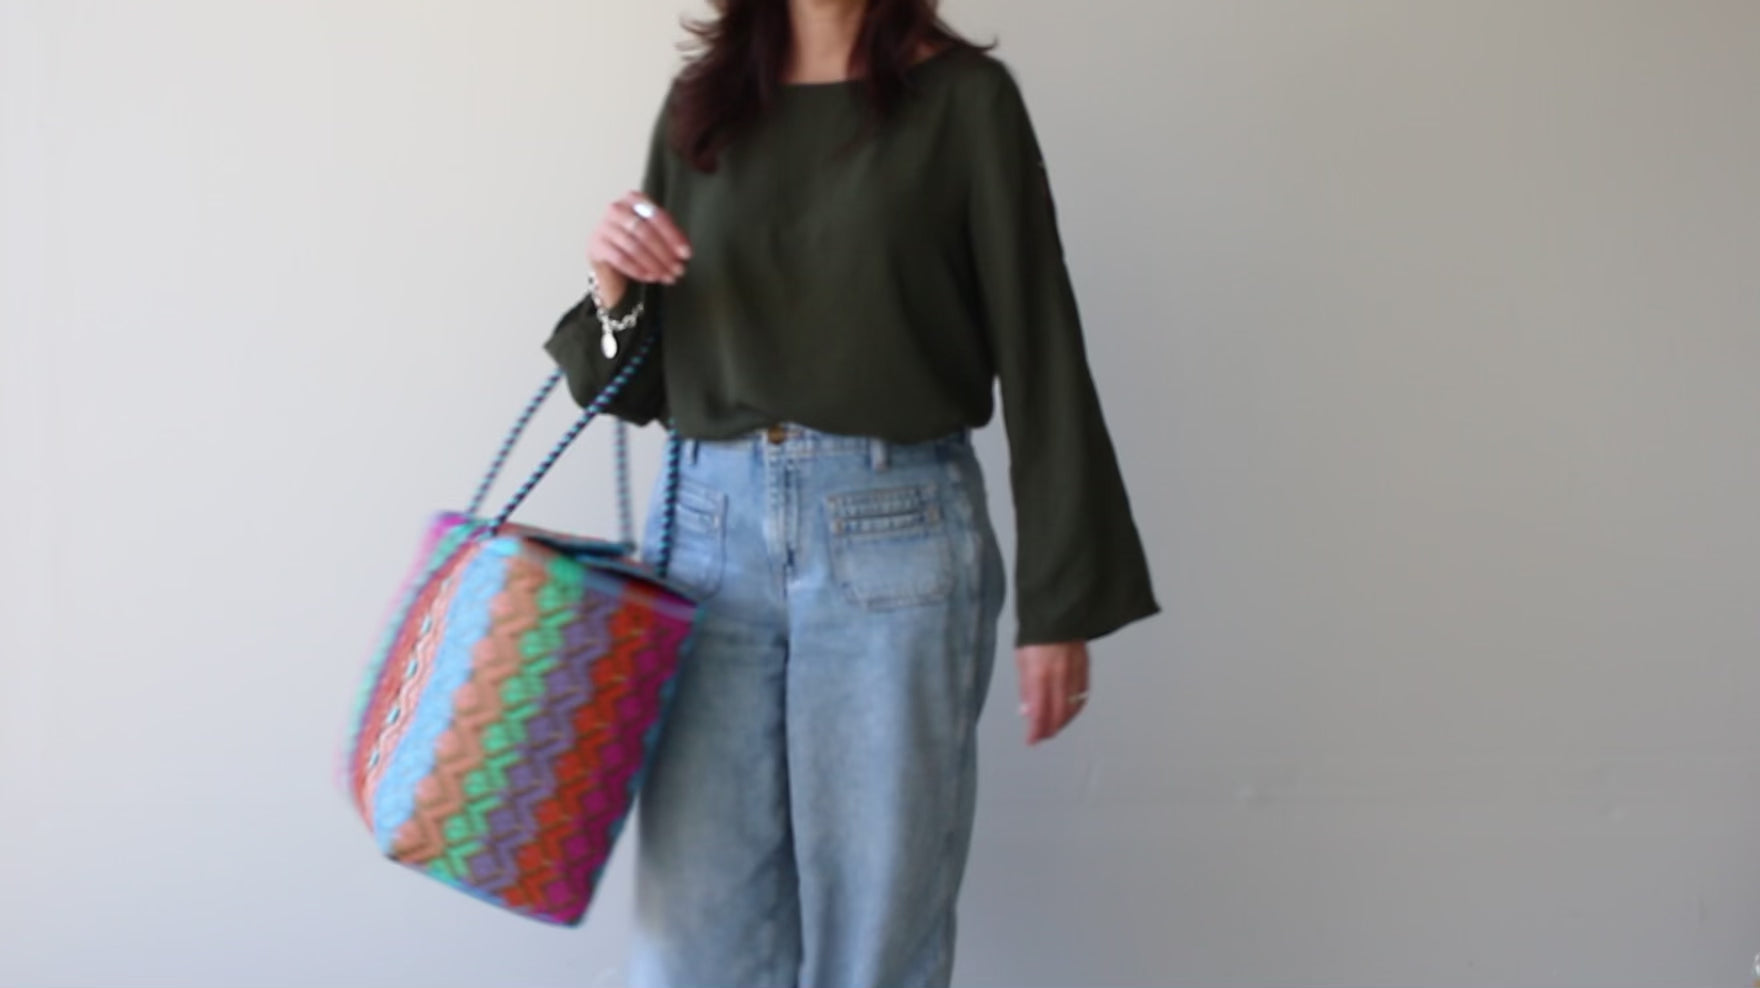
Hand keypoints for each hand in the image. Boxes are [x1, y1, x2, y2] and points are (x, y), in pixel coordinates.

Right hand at [588, 190, 691, 307]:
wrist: (609, 259)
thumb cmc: (635, 243)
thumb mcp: (655, 235)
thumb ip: (670, 237)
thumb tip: (685, 252)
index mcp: (634, 199)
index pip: (657, 216)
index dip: (673, 236)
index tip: (686, 254)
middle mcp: (616, 208)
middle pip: (645, 231)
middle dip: (665, 253)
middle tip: (678, 269)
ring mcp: (603, 226)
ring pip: (633, 246)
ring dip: (654, 264)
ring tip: (667, 276)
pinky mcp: (596, 246)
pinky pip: (619, 258)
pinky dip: (637, 270)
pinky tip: (650, 277)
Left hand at [1015, 640, 1089, 744]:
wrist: (1058, 610)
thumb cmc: (1034, 634)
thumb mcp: (1021, 660)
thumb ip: (1025, 688)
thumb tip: (1026, 713)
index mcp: (1040, 675)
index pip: (1040, 712)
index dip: (1036, 731)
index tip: (1031, 741)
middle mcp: (1059, 676)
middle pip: (1058, 714)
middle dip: (1050, 729)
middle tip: (1042, 736)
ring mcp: (1075, 672)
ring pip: (1072, 707)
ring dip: (1063, 721)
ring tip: (1054, 726)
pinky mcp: (1085, 667)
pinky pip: (1083, 694)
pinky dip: (1076, 707)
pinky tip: (1069, 710)